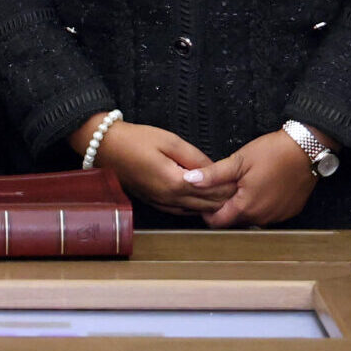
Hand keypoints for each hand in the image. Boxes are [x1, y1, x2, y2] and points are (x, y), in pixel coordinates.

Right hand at [69, 115, 232, 214]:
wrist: (106, 147)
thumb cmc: (137, 140)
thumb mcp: (170, 141)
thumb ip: (194, 157)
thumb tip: (214, 168)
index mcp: (175, 182)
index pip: (211, 190)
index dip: (229, 186)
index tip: (244, 181)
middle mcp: (169, 198)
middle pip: (205, 204)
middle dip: (225, 198)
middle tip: (243, 190)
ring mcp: (160, 202)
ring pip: (195, 210)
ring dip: (212, 205)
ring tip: (230, 198)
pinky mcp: (154, 202)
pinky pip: (181, 210)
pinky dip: (196, 208)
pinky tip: (205, 204)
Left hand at [195, 128, 318, 227]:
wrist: (307, 149)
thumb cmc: (274, 153)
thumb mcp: (239, 161)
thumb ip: (213, 175)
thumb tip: (190, 181)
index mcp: (246, 208)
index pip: (217, 222)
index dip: (208, 211)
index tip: (206, 197)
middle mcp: (262, 218)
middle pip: (235, 220)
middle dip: (226, 206)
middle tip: (225, 186)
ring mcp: (278, 217)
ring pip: (252, 217)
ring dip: (245, 206)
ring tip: (244, 184)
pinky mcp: (289, 211)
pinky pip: (269, 213)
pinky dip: (262, 204)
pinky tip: (262, 187)